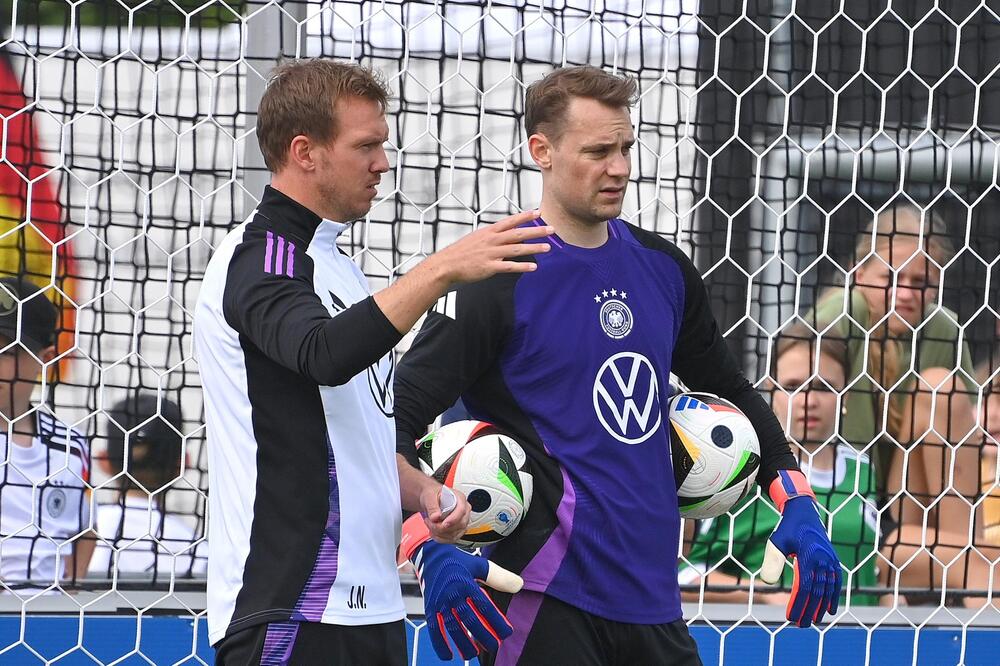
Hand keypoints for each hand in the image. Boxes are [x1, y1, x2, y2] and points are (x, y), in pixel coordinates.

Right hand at [400, 514, 522, 660]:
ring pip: (452, 627)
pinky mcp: (429, 607)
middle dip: (483, 635)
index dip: (496, 621)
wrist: (429, 554)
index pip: (484, 606)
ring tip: (473, 654)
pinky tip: (449, 656)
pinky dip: (440, 644)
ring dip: (463, 643)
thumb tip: (520, 585)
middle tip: (494, 647)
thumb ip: (499, 577)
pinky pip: (434, 629)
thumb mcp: (480, 565)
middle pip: (469, 619)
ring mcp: (440, 602)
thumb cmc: (459, 561)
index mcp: (466, 583)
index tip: (507, 633)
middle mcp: (452, 593)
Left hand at [419, 484, 470, 543]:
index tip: (443, 524)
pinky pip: (451, 539)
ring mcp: (461, 522)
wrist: (430, 500)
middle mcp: (463, 511)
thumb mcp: (429, 496)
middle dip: (442, 528)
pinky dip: (440, 538)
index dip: (453, 519)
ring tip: (430, 525)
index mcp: (460, 499)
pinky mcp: (457, 530)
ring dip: (439, 534)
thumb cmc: (433, 495)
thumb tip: (436, 516)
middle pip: (459, 525)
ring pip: (455, 534)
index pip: (461, 511)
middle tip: (431, 522)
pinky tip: (433, 532)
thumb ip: (432, 506)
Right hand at [429, 210, 551, 283]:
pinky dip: (522, 266)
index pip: (511, 221)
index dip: (525, 216)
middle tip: (551, 230)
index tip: (539, 213)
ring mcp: (491, 253)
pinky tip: (533, 267)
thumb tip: (504, 235)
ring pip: (517, 249)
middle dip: (536, 231)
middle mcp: (492, 240)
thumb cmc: (461, 252)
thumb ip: (492, 237)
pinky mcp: (489, 267)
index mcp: (489, 232)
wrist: (446, 265)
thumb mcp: (476, 238)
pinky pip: (509, 266)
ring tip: (548, 248)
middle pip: (518, 234)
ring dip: (534, 248)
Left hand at [760, 471, 841, 627]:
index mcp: (809, 556)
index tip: (791, 618)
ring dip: (821, 606)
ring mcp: (830, 560)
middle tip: (800, 625)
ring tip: (813, 621)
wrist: (804, 511)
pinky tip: (830, 609)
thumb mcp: (776, 542)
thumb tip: (768, 582)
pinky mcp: (833, 560)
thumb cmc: (787, 528)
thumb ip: (772, 561)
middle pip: (817, 591)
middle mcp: (823, 559)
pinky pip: (836, 581)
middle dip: (809, 610)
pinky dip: (834, 596)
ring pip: (828, 589)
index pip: (805, 587)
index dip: (799, 604)